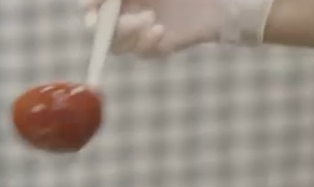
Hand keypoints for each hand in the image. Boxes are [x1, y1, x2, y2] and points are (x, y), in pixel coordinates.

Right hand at [79, 0, 275, 56]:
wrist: (224, 1)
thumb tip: (91, 0)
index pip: (95, 7)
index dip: (89, 9)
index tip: (90, 10)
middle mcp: (131, 11)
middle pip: (103, 29)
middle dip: (111, 26)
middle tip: (134, 17)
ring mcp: (144, 30)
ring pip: (119, 46)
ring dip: (129, 35)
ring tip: (151, 20)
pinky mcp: (160, 44)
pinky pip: (143, 54)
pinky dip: (146, 45)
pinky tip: (160, 31)